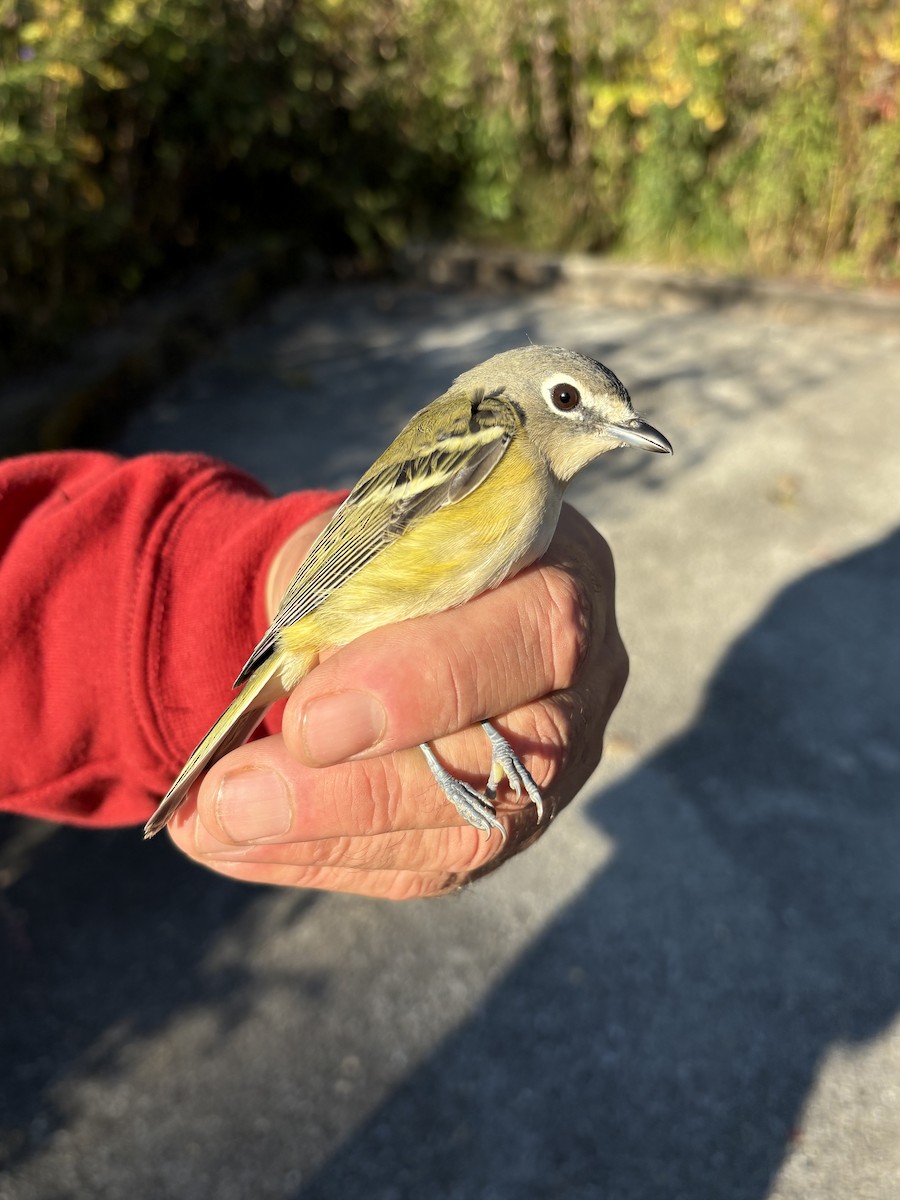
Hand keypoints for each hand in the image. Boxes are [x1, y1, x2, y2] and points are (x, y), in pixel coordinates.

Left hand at [166, 503, 628, 898]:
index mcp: (565, 575)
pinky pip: (426, 866)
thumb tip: (312, 704)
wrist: (382, 597)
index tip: (311, 721)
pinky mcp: (504, 826)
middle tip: (234, 797)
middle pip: (502, 758)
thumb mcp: (362, 542)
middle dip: (358, 788)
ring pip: (463, 830)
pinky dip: (321, 858)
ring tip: (211, 826)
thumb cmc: (379, 558)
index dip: (426, 685)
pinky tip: (235, 846)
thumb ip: (354, 599)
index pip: (533, 637)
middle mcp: (583, 682)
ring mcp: (555, 766)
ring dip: (325, 835)